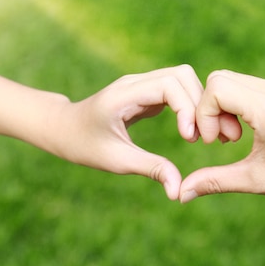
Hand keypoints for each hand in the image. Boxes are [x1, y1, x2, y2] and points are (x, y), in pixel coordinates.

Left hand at [50, 65, 202, 199]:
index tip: (190, 138)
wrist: (63, 129)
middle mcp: (135, 83)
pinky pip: (176, 90)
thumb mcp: (116, 160)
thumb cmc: (84, 145)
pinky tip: (190, 132)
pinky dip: (188, 107)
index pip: (169, 84)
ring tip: (198, 136)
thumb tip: (177, 190)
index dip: (187, 108)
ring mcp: (141, 84)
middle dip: (198, 104)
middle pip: (182, 75)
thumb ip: (150, 169)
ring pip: (182, 79)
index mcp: (124, 95)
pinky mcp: (146, 92)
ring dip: (196, 104)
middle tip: (201, 138)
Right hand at [180, 70, 264, 209]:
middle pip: (220, 79)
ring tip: (232, 139)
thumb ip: (215, 182)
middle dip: (209, 109)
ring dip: (222, 107)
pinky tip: (244, 132)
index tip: (213, 142)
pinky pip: (247, 86)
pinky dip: (235, 105)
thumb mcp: (257, 181)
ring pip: (232, 80)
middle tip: (221, 141)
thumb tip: (182, 193)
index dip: (204, 114)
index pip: (217, 88)